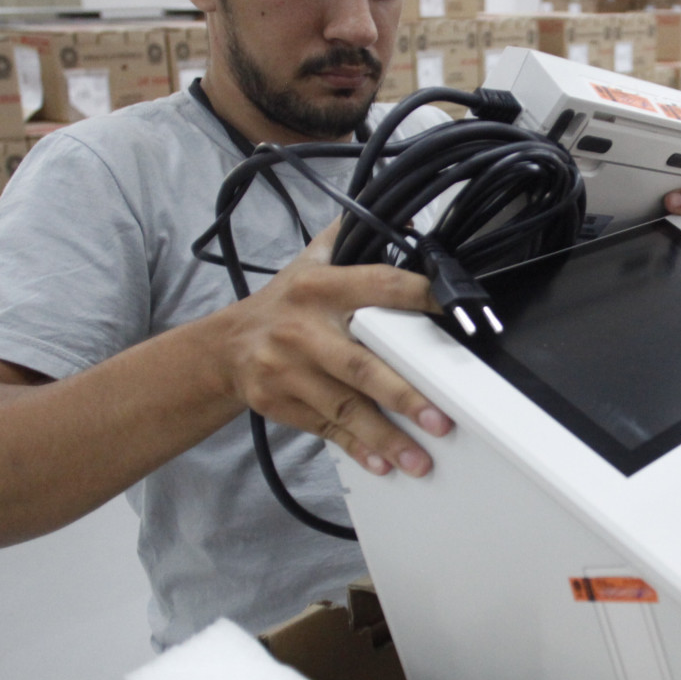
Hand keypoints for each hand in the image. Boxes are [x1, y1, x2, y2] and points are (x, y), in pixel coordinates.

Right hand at [218, 219, 452, 477]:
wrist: (224, 349)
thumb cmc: (284, 306)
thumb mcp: (309, 263)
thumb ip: (349, 239)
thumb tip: (401, 215)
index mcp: (320, 288)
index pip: (379, 287)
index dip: (420, 297)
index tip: (456, 314)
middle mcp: (304, 330)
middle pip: (360, 365)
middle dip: (403, 395)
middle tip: (441, 419)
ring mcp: (289, 371)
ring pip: (344, 407)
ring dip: (385, 436)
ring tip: (420, 459)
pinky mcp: (281, 403)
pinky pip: (327, 430)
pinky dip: (357, 449)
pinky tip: (383, 465)